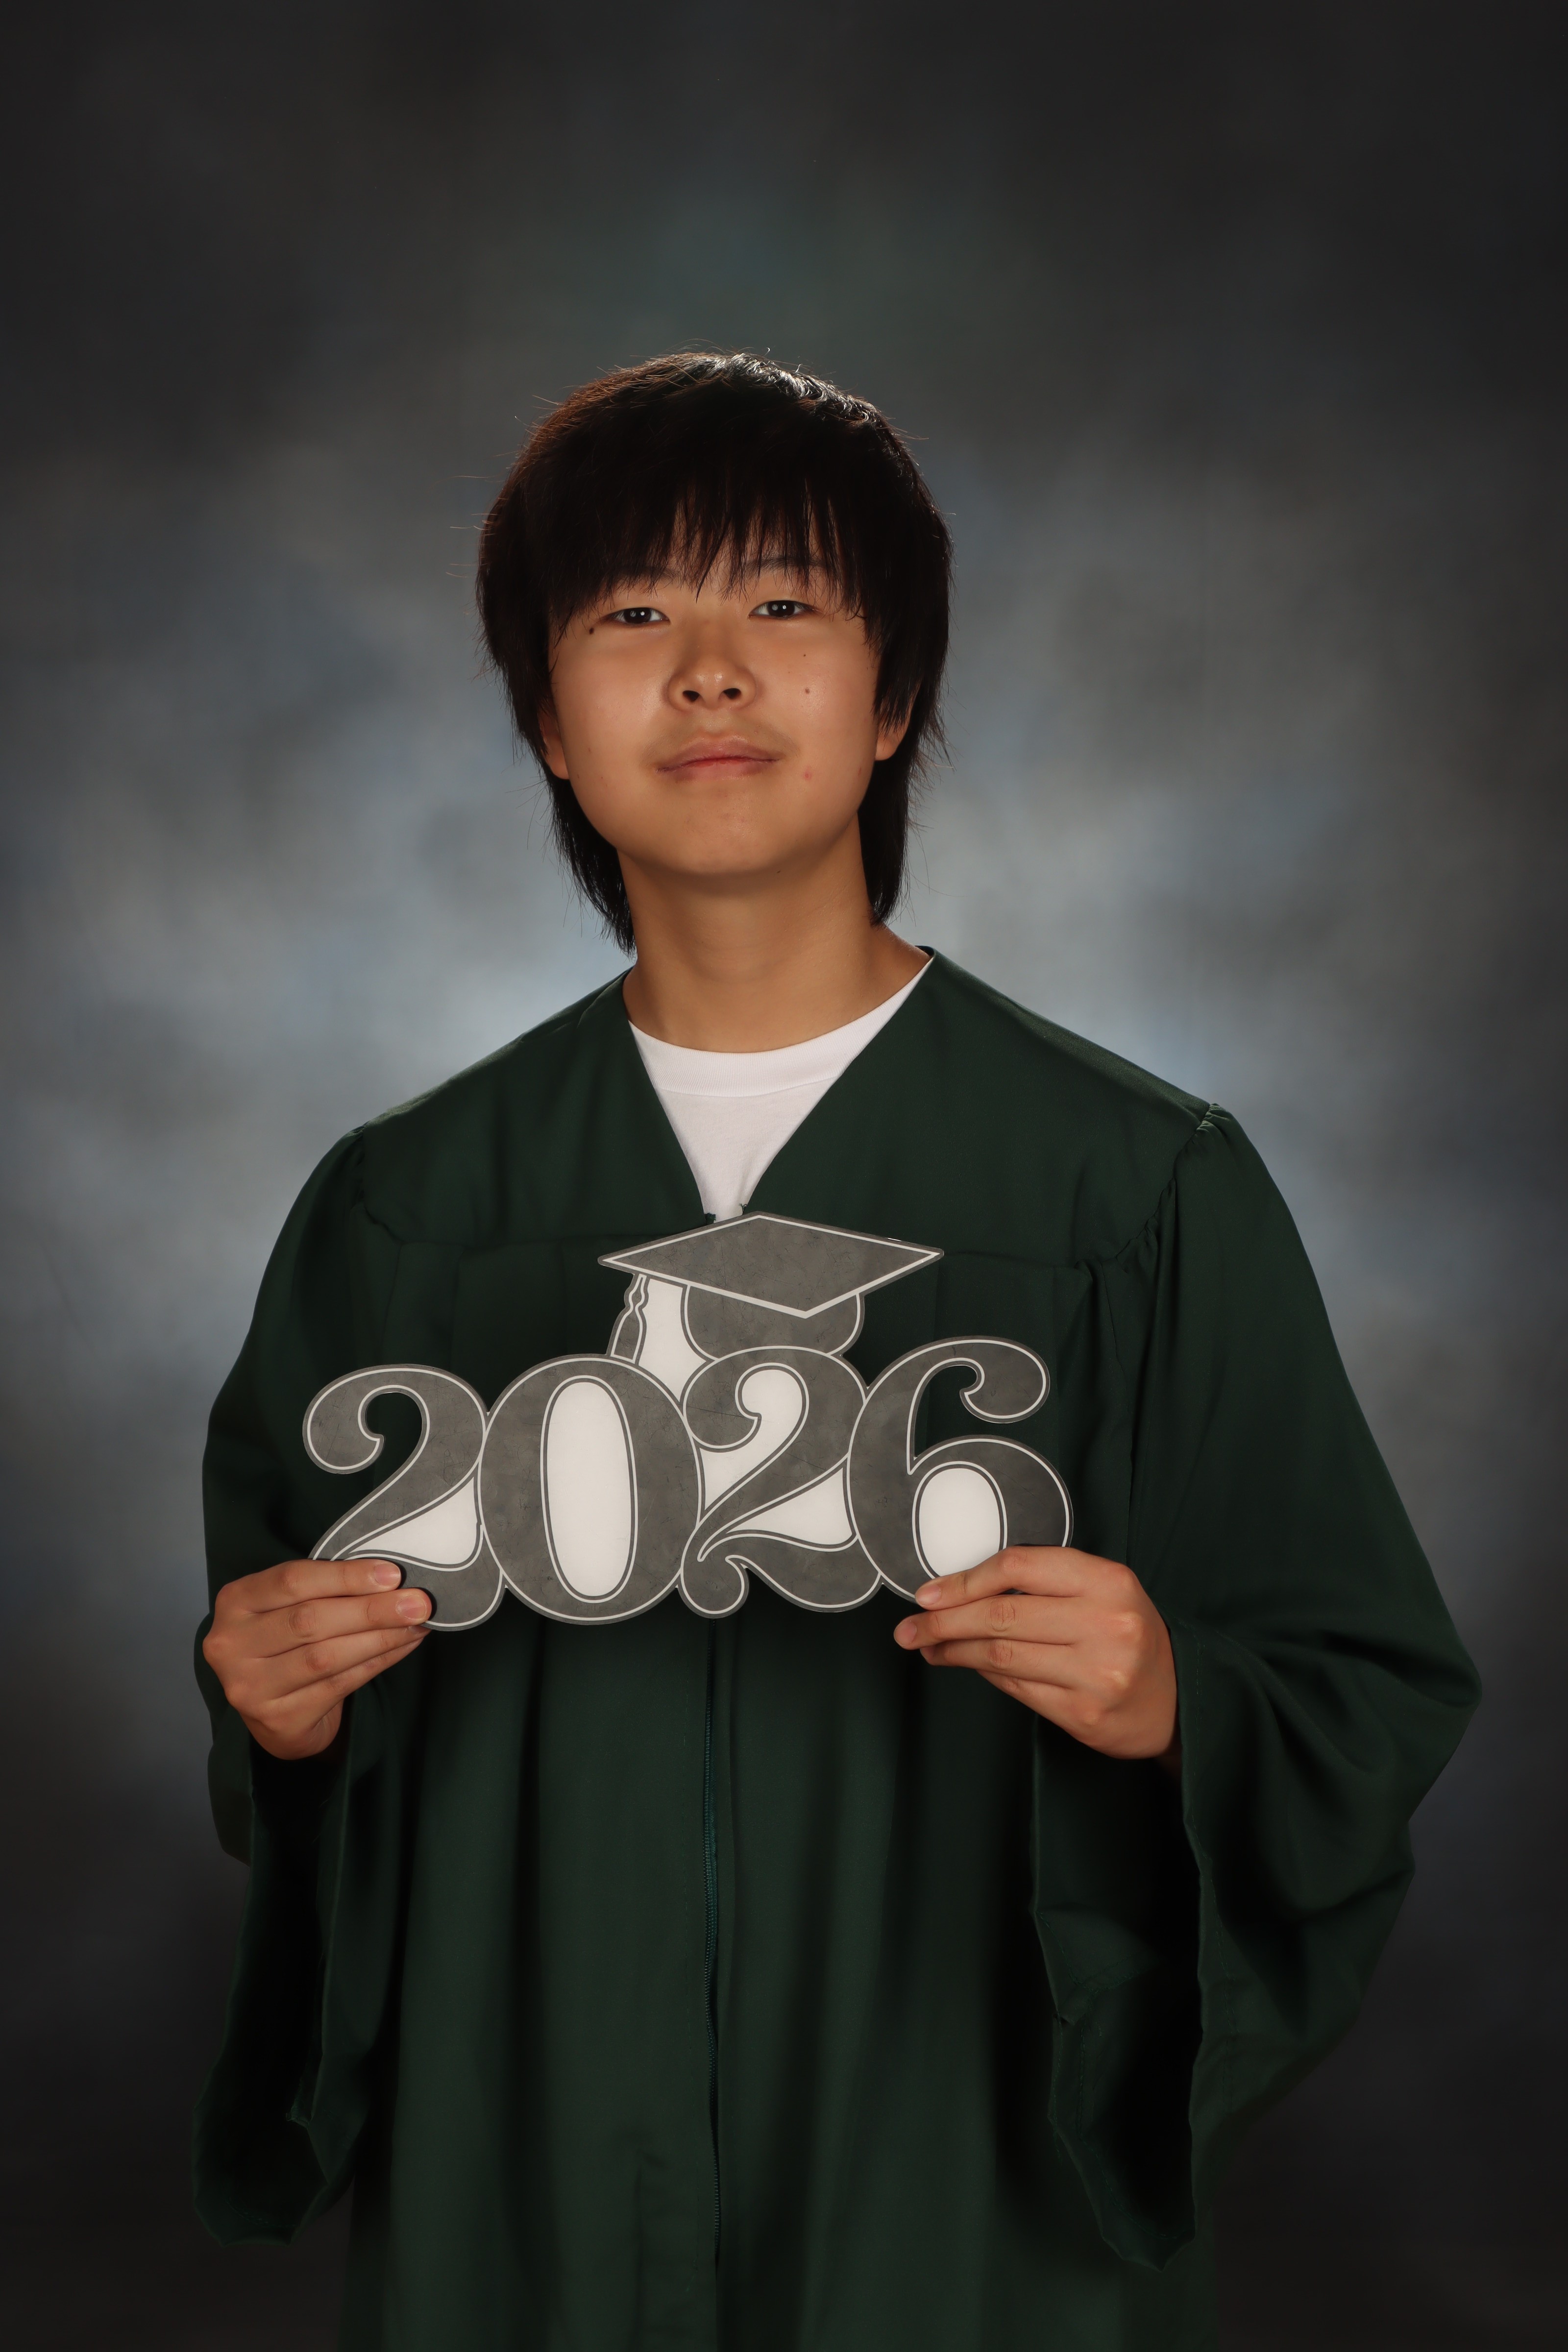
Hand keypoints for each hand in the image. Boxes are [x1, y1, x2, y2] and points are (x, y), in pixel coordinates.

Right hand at [201, 1557, 431, 1760]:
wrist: (275, 1712)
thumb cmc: (287, 1643)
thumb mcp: (289, 1606)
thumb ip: (324, 1589)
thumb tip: (390, 1578)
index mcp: (235, 1601)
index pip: (292, 1580)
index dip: (345, 1576)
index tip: (392, 1574)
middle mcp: (232, 1643)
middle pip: (310, 1620)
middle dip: (372, 1609)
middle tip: (418, 1602)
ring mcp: (250, 1685)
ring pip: (326, 1656)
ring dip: (380, 1638)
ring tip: (416, 1624)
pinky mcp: (277, 1717)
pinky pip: (338, 1685)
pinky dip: (377, 1662)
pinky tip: (403, 1647)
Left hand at [893, 1545, 1179, 1768]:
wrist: (1178, 1699)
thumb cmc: (1129, 1634)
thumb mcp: (1104, 1591)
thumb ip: (1047, 1582)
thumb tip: (963, 1588)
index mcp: (1109, 1581)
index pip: (1019, 1567)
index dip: (964, 1580)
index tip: (930, 1592)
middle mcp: (1105, 1625)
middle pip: (1001, 1616)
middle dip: (944, 1620)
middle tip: (911, 1626)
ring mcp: (1096, 1673)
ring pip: (1001, 1655)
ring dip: (953, 1650)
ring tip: (928, 1647)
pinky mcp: (1083, 1713)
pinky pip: (1015, 1688)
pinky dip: (983, 1674)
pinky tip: (966, 1665)